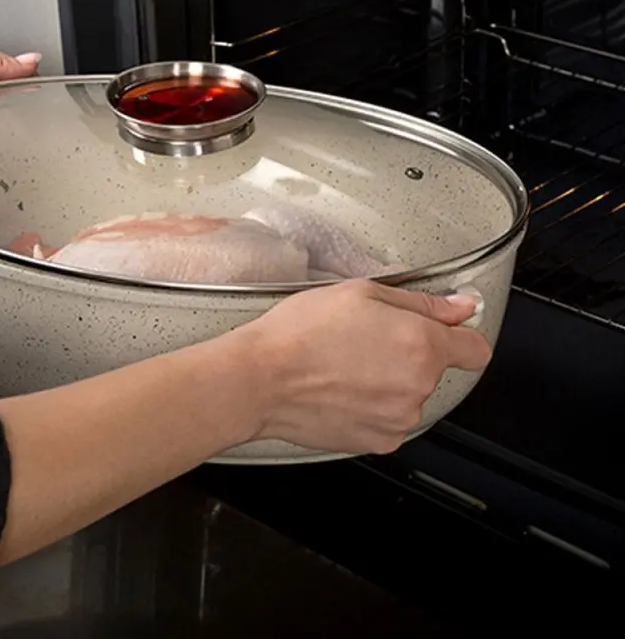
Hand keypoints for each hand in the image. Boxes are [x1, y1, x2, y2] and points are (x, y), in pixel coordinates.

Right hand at [245, 279, 490, 454]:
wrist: (260, 378)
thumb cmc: (300, 332)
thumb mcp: (361, 293)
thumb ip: (422, 303)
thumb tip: (459, 308)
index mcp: (421, 345)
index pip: (475, 349)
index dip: (460, 335)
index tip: (445, 331)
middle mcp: (417, 387)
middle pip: (433, 369)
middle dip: (408, 352)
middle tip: (364, 338)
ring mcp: (398, 419)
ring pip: (409, 395)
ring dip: (389, 381)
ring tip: (345, 364)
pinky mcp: (376, 441)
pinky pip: (388, 419)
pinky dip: (372, 406)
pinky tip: (341, 388)